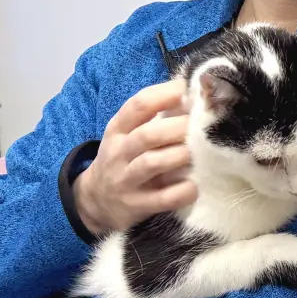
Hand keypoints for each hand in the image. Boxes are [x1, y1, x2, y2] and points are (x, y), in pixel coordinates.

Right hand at [73, 78, 196, 236]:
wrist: (95, 201)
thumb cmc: (123, 160)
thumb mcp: (127, 135)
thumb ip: (155, 118)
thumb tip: (191, 95)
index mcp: (118, 130)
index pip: (138, 106)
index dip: (164, 95)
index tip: (187, 91)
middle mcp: (118, 153)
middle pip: (147, 135)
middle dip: (177, 128)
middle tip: (201, 127)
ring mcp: (125, 181)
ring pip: (152, 164)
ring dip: (179, 155)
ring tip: (198, 154)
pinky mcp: (135, 206)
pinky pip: (162, 199)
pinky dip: (181, 192)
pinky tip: (194, 186)